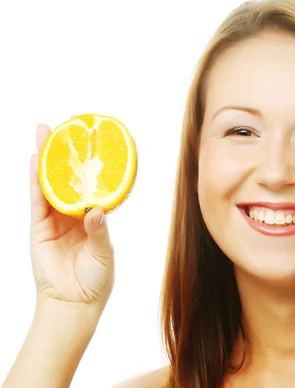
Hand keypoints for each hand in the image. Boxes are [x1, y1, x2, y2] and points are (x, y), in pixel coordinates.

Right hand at [29, 119, 114, 312]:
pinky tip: (33, 160)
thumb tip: (95, 210)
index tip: (95, 140)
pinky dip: (35, 180)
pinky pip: (36, 199)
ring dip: (47, 158)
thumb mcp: (104, 252)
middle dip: (67, 152)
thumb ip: (99, 230)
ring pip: (50, 182)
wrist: (74, 303)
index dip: (92, 164)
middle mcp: (74, 213)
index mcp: (94, 217)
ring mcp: (55, 219)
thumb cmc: (97, 279)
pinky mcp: (38, 227)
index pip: (93, 184)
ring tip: (45, 132)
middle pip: (69, 177)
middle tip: (67, 125)